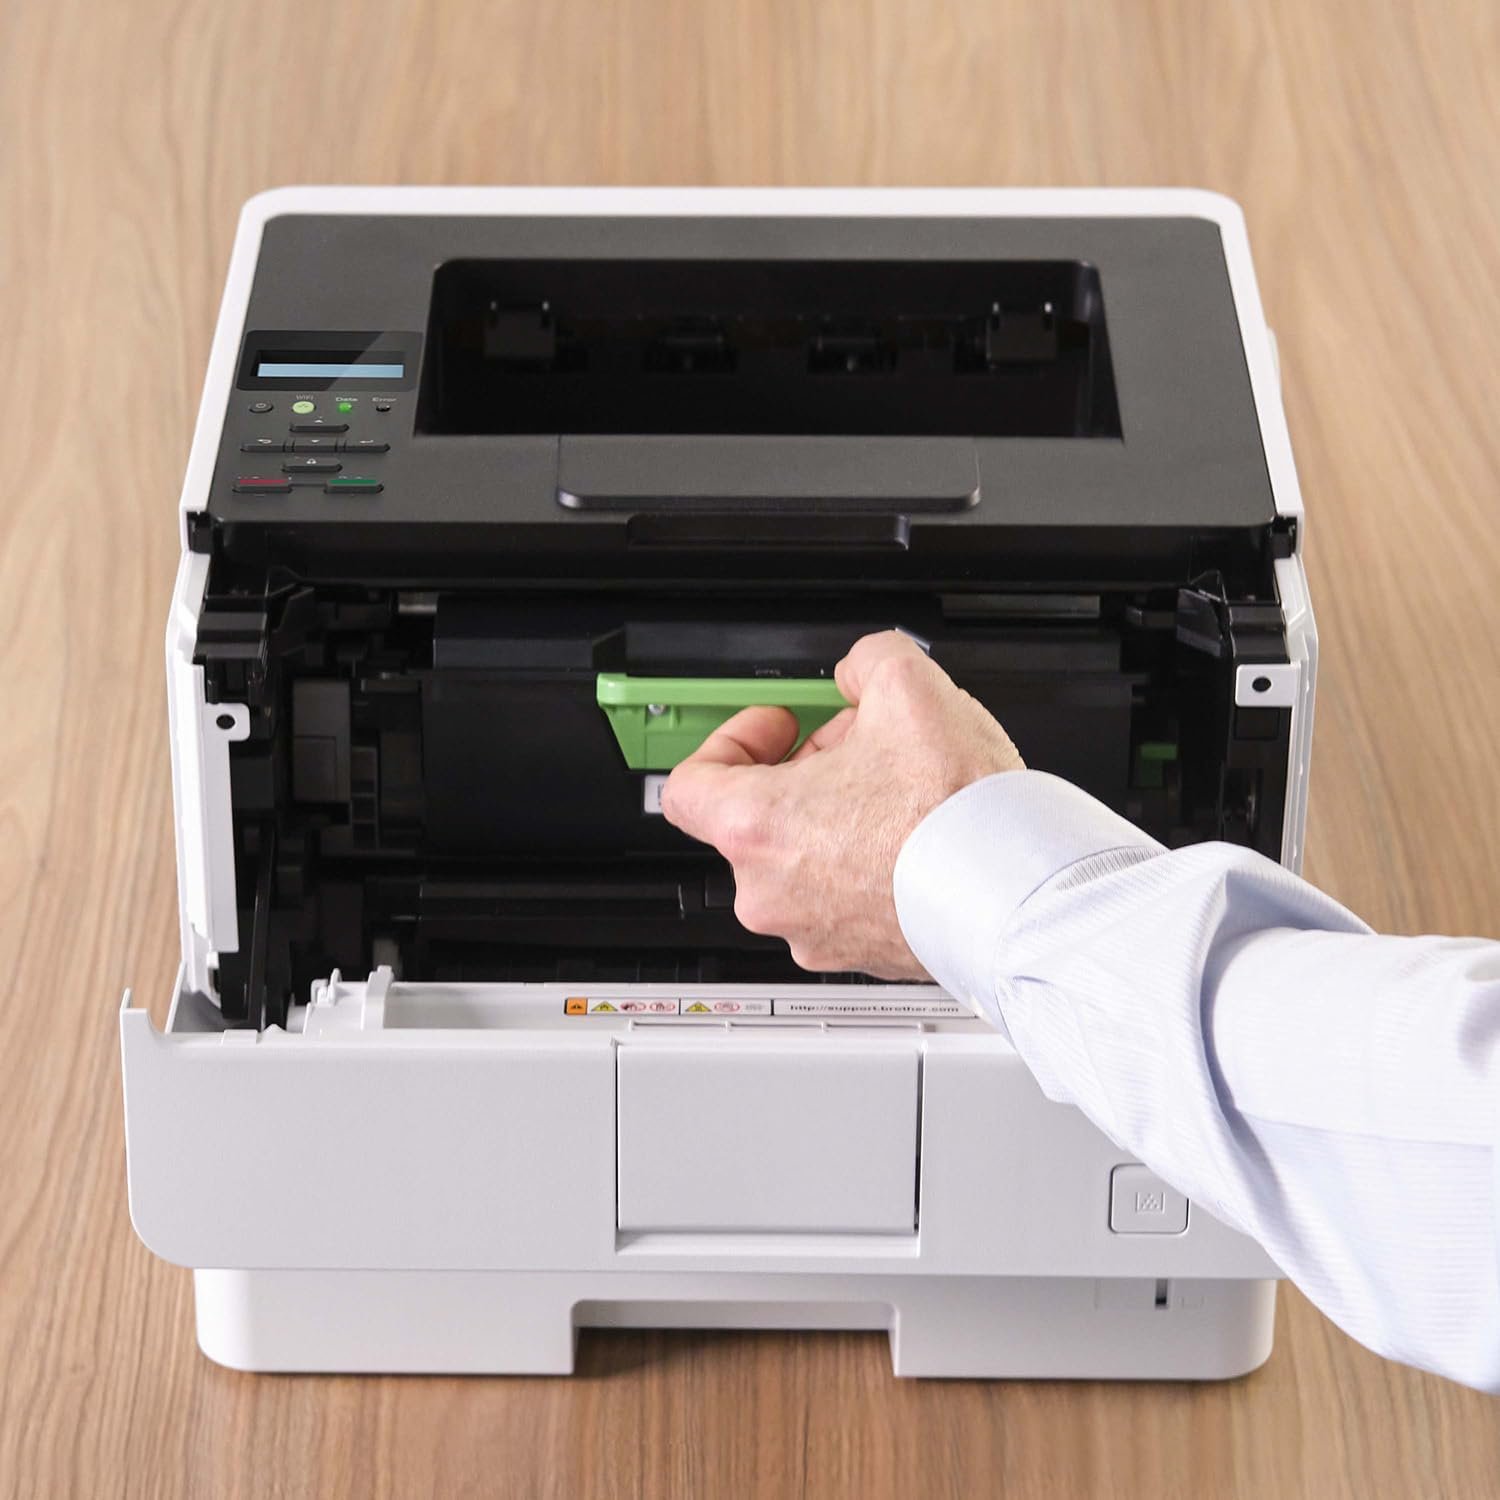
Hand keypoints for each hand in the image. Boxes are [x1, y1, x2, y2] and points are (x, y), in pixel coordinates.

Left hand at [660, 630, 1024, 977]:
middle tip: (857, 747)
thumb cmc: (955, 816)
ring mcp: (812, 932)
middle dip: (805, 771)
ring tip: (895, 790)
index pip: (690, 786)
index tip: (776, 727)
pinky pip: (841, 899)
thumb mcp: (908, 686)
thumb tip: (862, 670)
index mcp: (757, 828)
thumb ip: (866, 661)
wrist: (1015, 894)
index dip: (731, 741)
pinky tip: (915, 836)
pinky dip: (864, 865)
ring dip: (835, 820)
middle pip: (758, 818)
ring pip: (801, 861)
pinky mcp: (858, 953)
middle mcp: (771, 892)